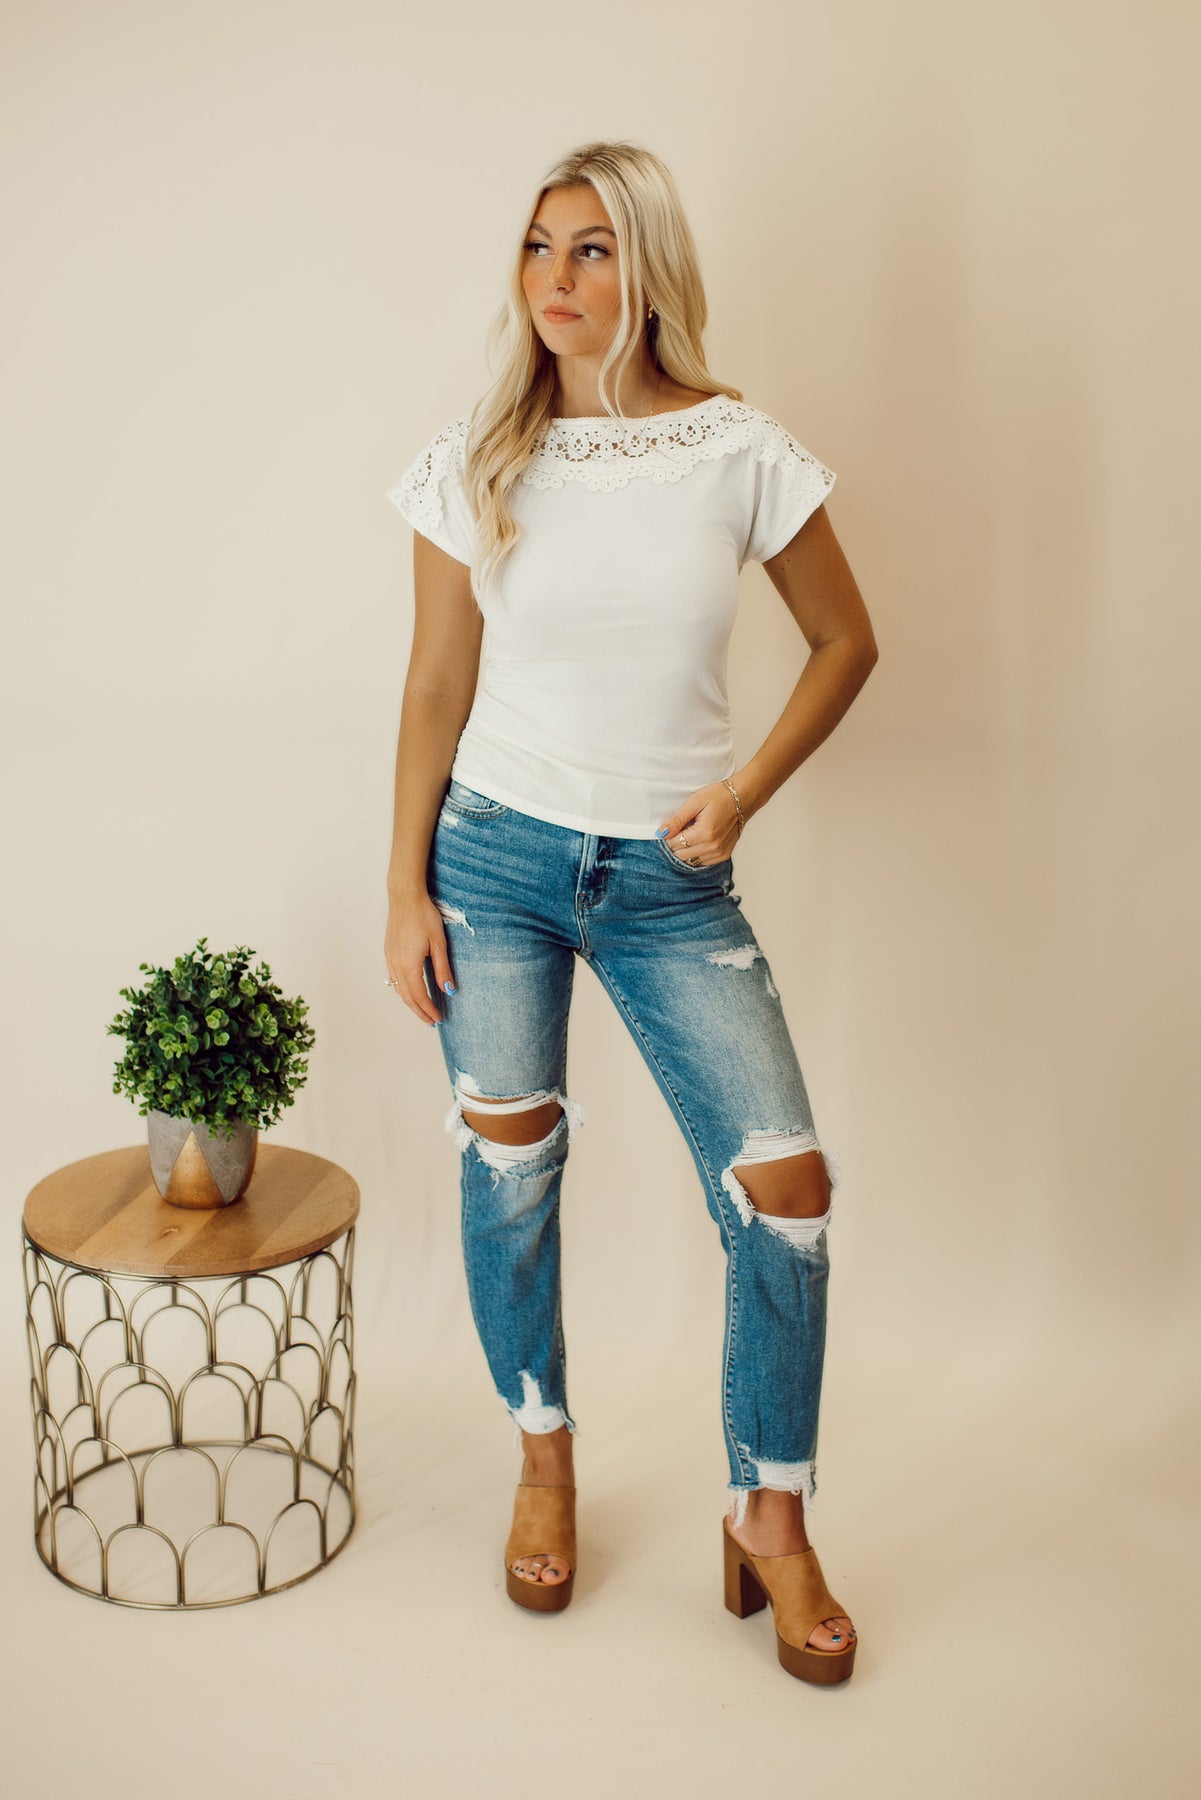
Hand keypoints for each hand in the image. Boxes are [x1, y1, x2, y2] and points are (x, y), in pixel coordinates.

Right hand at [384, 894, 455, 1025]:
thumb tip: (448, 991)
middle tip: (431, 1021)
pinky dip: (403, 990)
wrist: (405, 897)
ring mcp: (390, 959)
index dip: (428, 1010)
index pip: (419, 995)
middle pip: (407, 997)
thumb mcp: (439, 943)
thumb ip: (443, 969)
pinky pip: (394, 978)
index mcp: (409, 965)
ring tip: (422, 1010)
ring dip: (411, 1002)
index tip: (438, 1018)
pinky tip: (410, 990)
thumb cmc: (424, 916)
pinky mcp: (389, 952)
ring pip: (399, 989)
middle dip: (419, 1011)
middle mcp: (396, 965)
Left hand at [656, 781, 742, 866]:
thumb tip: (661, 833)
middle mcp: (713, 847)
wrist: (743, 798)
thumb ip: (677, 820)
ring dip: (686, 850)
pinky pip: (702, 861)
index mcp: (704, 833)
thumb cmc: (720, 796)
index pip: (675, 845)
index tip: (670, 828)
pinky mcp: (724, 855)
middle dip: (676, 844)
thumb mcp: (694, 802)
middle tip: (681, 829)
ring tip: (692, 833)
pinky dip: (697, 853)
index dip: (668, 837)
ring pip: (691, 861)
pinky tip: (700, 839)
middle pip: (681, 856)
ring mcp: (720, 853)